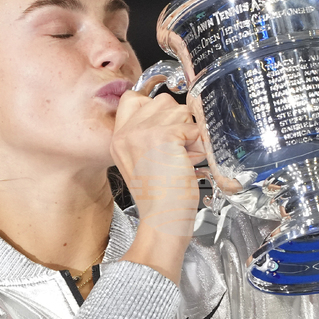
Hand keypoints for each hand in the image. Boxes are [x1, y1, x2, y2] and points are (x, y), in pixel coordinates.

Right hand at [111, 81, 204, 280]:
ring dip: (190, 132)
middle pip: (162, 100)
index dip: (156, 108)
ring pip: (180, 110)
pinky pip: (193, 125)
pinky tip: (190, 161)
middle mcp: (127, 131)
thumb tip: (174, 115)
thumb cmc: (160, 199)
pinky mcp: (164, 136)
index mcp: (119, 137)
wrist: (163, 221)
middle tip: (177, 150)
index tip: (167, 128)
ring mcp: (144, 132)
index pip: (133, 97)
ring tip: (184, 158)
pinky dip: (199, 143)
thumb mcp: (142, 162)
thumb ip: (148, 135)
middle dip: (177, 121)